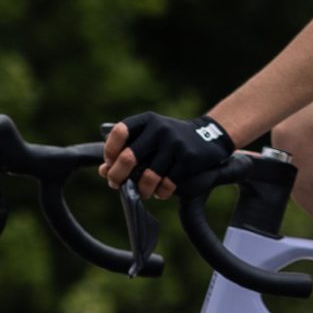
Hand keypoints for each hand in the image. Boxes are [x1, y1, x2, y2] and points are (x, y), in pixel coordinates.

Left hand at [103, 111, 235, 197]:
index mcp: (146, 120)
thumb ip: (126, 151)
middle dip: (117, 176)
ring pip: (148, 177)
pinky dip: (160, 192)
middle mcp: (160, 129)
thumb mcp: (148, 137)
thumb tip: (103, 171)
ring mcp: (175, 143)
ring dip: (141, 190)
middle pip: (128, 158)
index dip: (109, 152)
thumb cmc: (168, 141)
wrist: (209, 136)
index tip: (109, 165)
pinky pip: (167, 184)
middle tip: (116, 184)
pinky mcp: (189, 158)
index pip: (119, 133)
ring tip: (142, 192)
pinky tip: (159, 192)